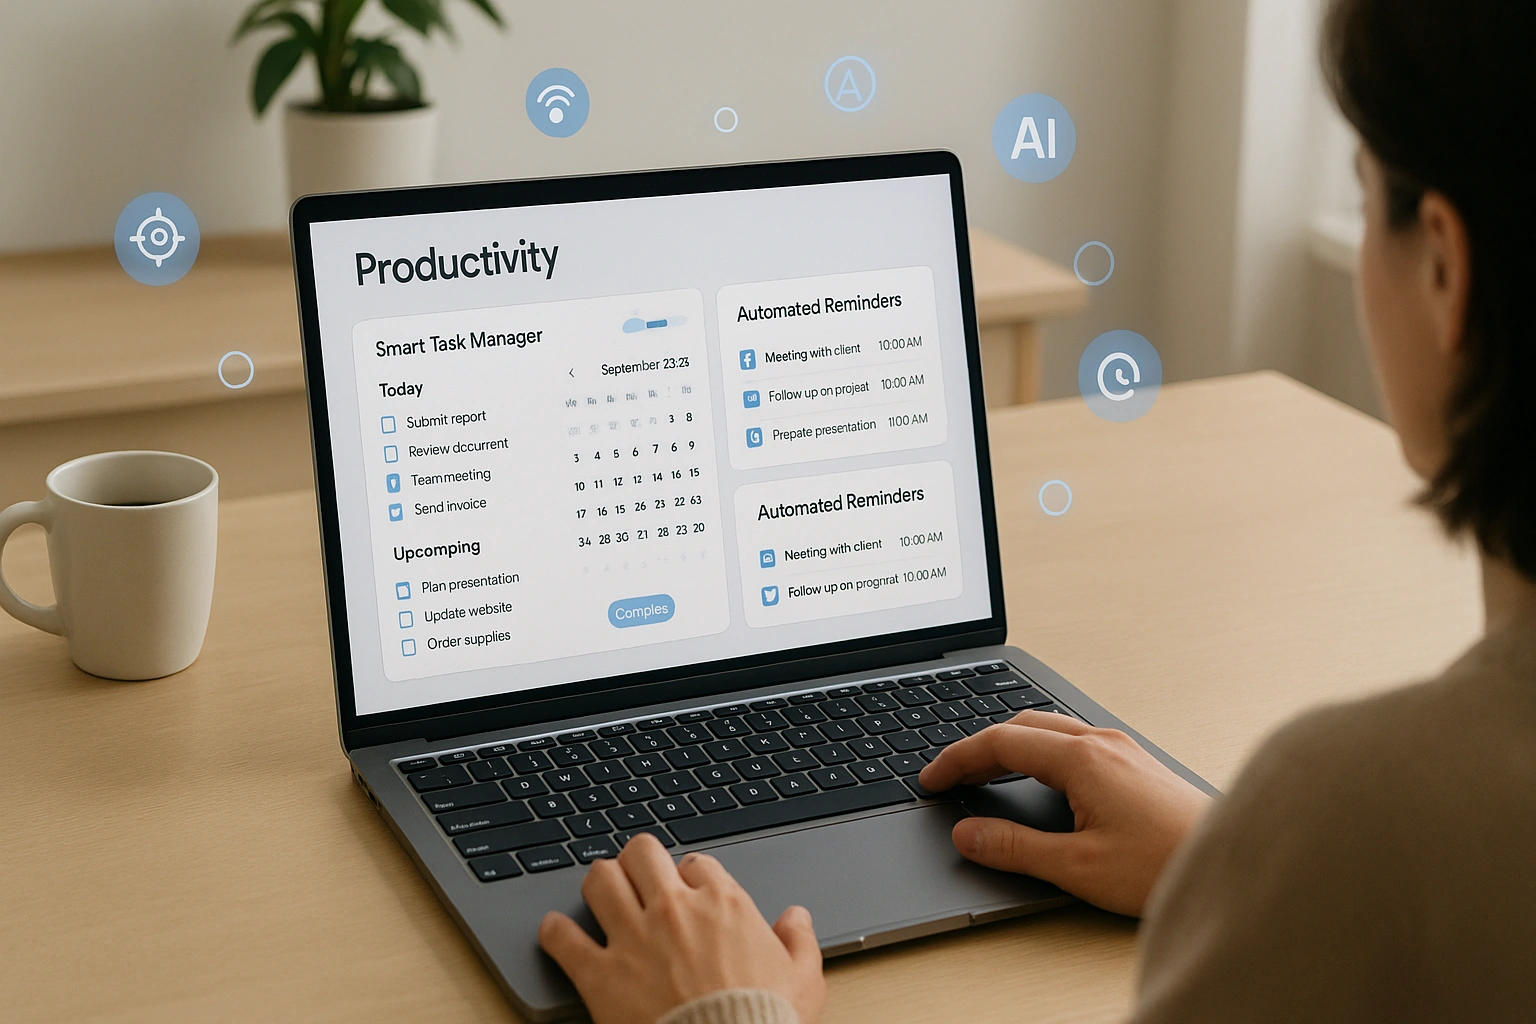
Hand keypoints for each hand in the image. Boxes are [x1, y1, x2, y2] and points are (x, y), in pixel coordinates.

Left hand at [539, 834, 825, 1023]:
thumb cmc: (765, 1022)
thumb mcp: (804, 982)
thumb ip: (800, 942)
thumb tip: (797, 919)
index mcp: (723, 905)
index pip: (697, 863)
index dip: (690, 874)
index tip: (688, 889)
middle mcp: (673, 910)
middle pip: (642, 854)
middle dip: (638, 861)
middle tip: (637, 874)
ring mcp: (633, 938)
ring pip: (600, 880)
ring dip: (599, 882)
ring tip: (600, 890)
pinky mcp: (601, 975)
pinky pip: (563, 938)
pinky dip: (555, 932)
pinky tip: (555, 931)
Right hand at [918, 710, 1210, 915]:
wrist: (1233, 863)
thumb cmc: (1166, 864)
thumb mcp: (1077, 867)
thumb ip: (1014, 848)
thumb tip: (968, 834)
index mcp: (1081, 758)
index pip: (999, 743)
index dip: (957, 760)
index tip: (932, 779)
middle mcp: (1101, 742)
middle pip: (1021, 726)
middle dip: (978, 748)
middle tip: (951, 776)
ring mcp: (1122, 749)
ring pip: (1049, 729)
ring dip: (1010, 746)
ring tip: (985, 774)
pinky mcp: (1137, 764)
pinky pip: (1073, 740)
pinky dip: (1038, 752)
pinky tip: (1039, 779)